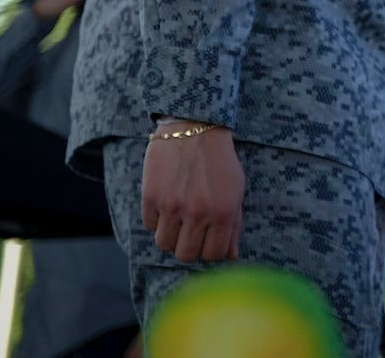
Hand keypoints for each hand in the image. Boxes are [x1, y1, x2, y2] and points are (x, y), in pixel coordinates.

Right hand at [142, 124, 243, 261]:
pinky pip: (149, 225)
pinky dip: (156, 219)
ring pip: (164, 244)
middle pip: (185, 255)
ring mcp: (172, 206)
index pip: (213, 254)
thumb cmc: (219, 160)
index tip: (208, 240)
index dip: (210, 251)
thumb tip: (231, 257)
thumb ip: (234, 225)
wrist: (194, 127)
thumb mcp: (235, 190)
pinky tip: (166, 202)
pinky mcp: (151, 197)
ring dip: (170, 236)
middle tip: (191, 232)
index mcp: (223, 212)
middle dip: (189, 247)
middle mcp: (198, 212)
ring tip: (178, 218)